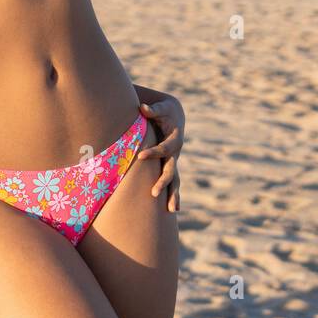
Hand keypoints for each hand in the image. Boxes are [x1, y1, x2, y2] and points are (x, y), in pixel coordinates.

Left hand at [136, 94, 183, 212]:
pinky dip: (173, 195)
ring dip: (173, 195)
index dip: (153, 152)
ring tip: (172, 210)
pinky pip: (172, 183)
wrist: (174, 115)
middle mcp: (176, 153)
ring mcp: (174, 161)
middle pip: (171, 169)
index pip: (164, 148)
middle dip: (163, 181)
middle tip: (153, 193)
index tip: (140, 156)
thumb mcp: (161, 107)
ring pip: (175, 180)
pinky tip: (173, 209)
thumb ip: (152, 109)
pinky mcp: (169, 165)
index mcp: (175, 138)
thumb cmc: (164, 110)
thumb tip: (143, 108)